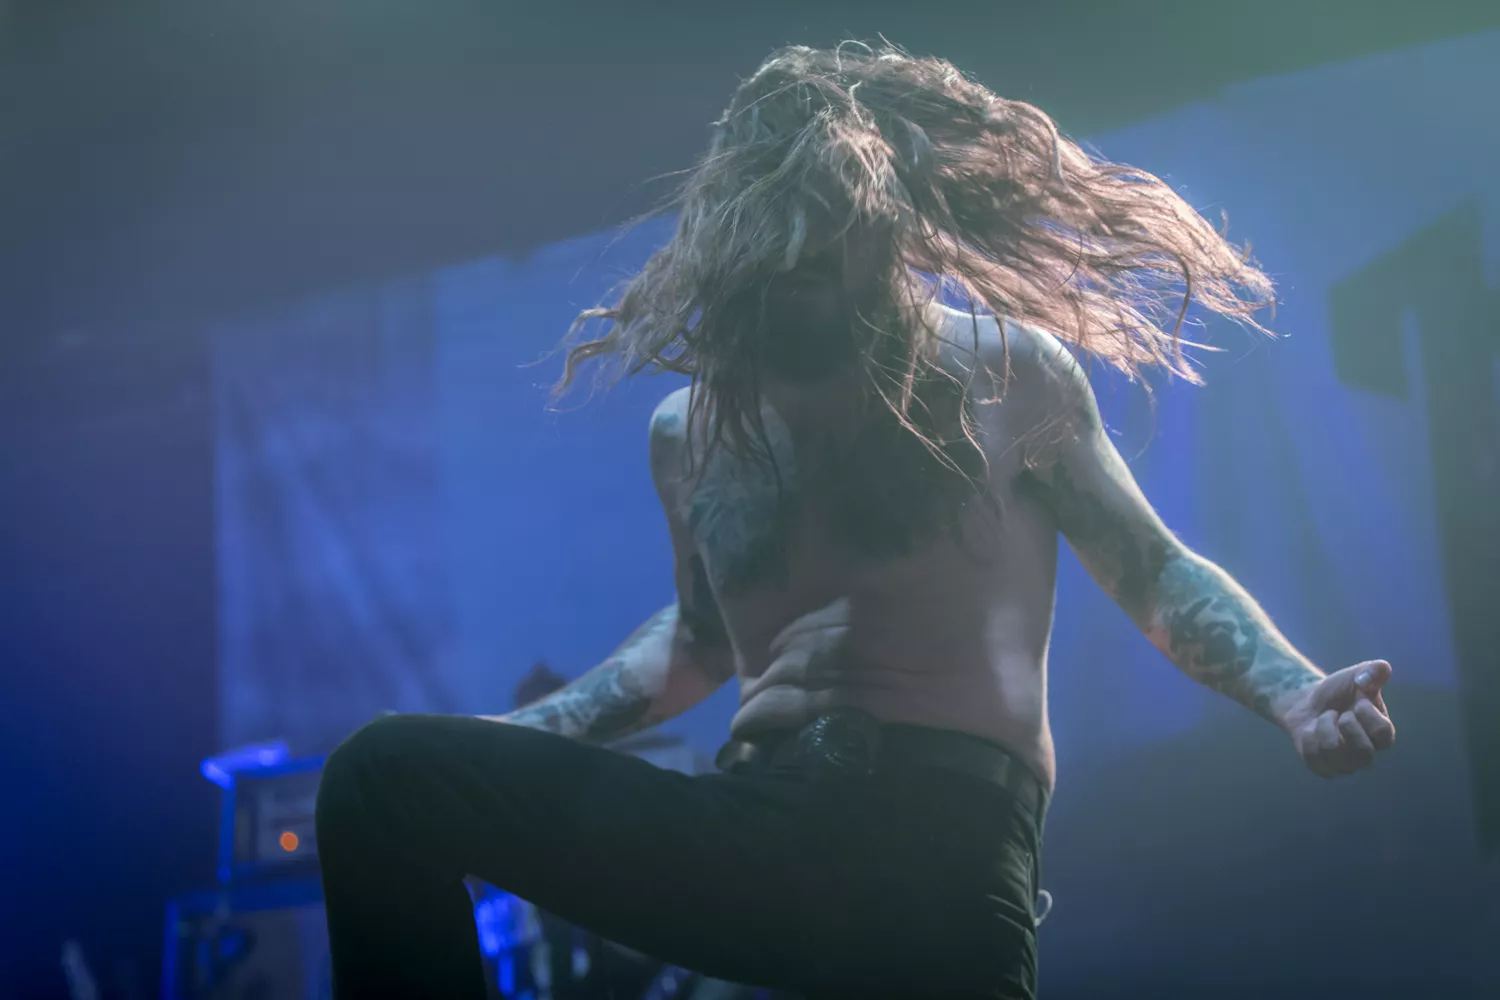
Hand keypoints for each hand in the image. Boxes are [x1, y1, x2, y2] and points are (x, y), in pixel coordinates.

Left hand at [1280, 660, 1395, 777]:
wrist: (1306, 701)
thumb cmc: (1338, 691)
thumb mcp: (1356, 676)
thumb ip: (1373, 671)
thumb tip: (1382, 669)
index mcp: (1381, 734)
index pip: (1384, 734)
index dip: (1367, 714)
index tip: (1357, 700)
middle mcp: (1367, 754)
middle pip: (1364, 754)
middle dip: (1346, 725)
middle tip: (1339, 713)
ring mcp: (1345, 764)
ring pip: (1333, 752)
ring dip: (1323, 727)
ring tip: (1325, 719)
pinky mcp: (1323, 768)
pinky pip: (1313, 756)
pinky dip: (1309, 737)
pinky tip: (1312, 730)